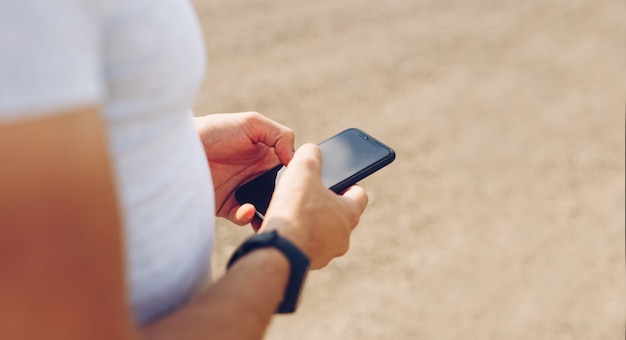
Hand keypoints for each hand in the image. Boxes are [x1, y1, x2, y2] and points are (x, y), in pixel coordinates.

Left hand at [194, 112, 293, 225]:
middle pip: (279, 191)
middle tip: (288, 203)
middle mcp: (256, 174)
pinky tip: (247, 210)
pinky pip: (243, 217)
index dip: (296, 176)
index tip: (301, 182)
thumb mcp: (251, 123)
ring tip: (270, 212)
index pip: (289, 169)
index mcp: (266, 155)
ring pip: (264, 208)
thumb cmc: (214, 130)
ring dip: (269, 212)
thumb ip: (280, 135)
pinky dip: (247, 217)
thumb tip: (295, 159)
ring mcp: (242, 190)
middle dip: (284, 199)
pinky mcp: (226, 206)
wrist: (177, 149)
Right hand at [260, 144, 367, 268]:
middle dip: (326, 204)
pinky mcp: (310, 263)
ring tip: (293, 212)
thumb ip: (310, 155)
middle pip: (340, 215)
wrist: (278, 251)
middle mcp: (343, 236)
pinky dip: (299, 238)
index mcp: (349, 213)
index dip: (350, 184)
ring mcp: (327, 253)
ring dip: (312, 223)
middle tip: (310, 195)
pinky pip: (307, 246)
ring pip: (323, 233)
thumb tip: (312, 151)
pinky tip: (284, 229)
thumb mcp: (302, 170)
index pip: (360, 195)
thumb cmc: (295, 210)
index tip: (340, 180)